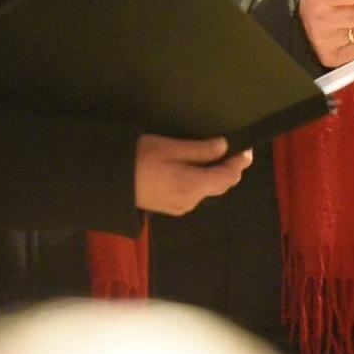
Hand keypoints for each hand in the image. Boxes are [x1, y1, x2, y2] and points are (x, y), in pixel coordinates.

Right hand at [134, 135, 251, 215]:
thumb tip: (224, 146)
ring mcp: (180, 207)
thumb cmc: (137, 159)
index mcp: (192, 186)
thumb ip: (199, 149)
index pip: (227, 177)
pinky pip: (196, 193)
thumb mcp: (169, 147)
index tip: (245, 148)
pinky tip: (196, 167)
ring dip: (215, 174)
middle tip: (234, 148)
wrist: (108, 182)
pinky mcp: (171, 207)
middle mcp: (190, 202)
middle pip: (220, 186)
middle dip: (229, 168)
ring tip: (215, 155)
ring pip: (208, 190)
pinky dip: (202, 180)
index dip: (239, 163)